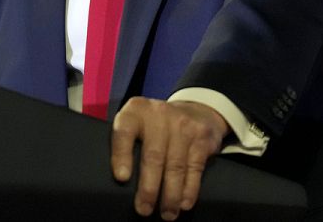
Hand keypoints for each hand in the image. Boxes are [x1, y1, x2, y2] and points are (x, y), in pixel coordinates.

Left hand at [111, 98, 228, 219]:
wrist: (195, 111)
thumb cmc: (156, 128)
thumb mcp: (137, 125)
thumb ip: (126, 145)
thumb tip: (121, 182)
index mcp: (135, 112)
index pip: (124, 132)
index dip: (121, 156)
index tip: (122, 178)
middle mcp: (159, 115)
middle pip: (153, 155)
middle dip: (149, 187)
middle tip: (144, 209)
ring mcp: (183, 125)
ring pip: (176, 165)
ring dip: (171, 194)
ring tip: (167, 213)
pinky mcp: (202, 137)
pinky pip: (195, 167)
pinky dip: (190, 189)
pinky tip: (184, 202)